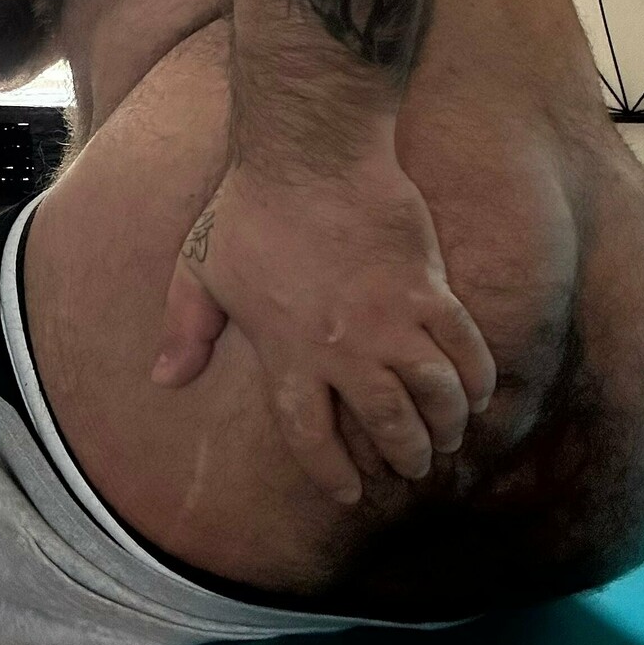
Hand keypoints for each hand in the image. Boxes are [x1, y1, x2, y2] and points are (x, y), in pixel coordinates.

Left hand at [151, 157, 495, 504]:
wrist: (310, 152)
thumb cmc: (251, 207)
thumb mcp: (200, 269)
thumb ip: (186, 330)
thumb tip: (165, 380)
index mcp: (287, 353)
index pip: (311, 437)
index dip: (333, 472)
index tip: (350, 492)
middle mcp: (342, 350)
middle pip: (387, 425)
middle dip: (406, 456)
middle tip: (415, 466)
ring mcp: (390, 320)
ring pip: (434, 395)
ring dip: (447, 424)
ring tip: (449, 436)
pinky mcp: (427, 287)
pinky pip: (464, 346)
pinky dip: (477, 375)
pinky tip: (478, 389)